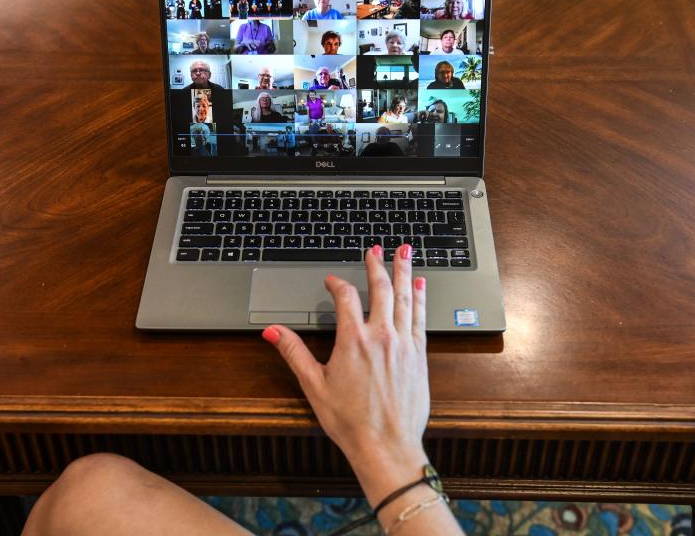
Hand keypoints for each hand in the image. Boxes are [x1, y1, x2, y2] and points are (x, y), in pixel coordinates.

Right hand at [262, 244, 428, 503]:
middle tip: (376, 248)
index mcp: (353, 340)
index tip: (332, 280)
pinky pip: (420, 317)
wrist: (386, 446)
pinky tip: (421, 285)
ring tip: (405, 251)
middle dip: (378, 265)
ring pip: (406, 297)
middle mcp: (381, 336)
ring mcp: (403, 344)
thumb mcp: (313, 385)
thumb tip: (272, 331)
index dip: (337, 284)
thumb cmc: (350, 421)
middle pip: (381, 288)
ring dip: (404, 271)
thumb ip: (294, 353)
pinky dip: (421, 298)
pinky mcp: (419, 355)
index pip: (346, 298)